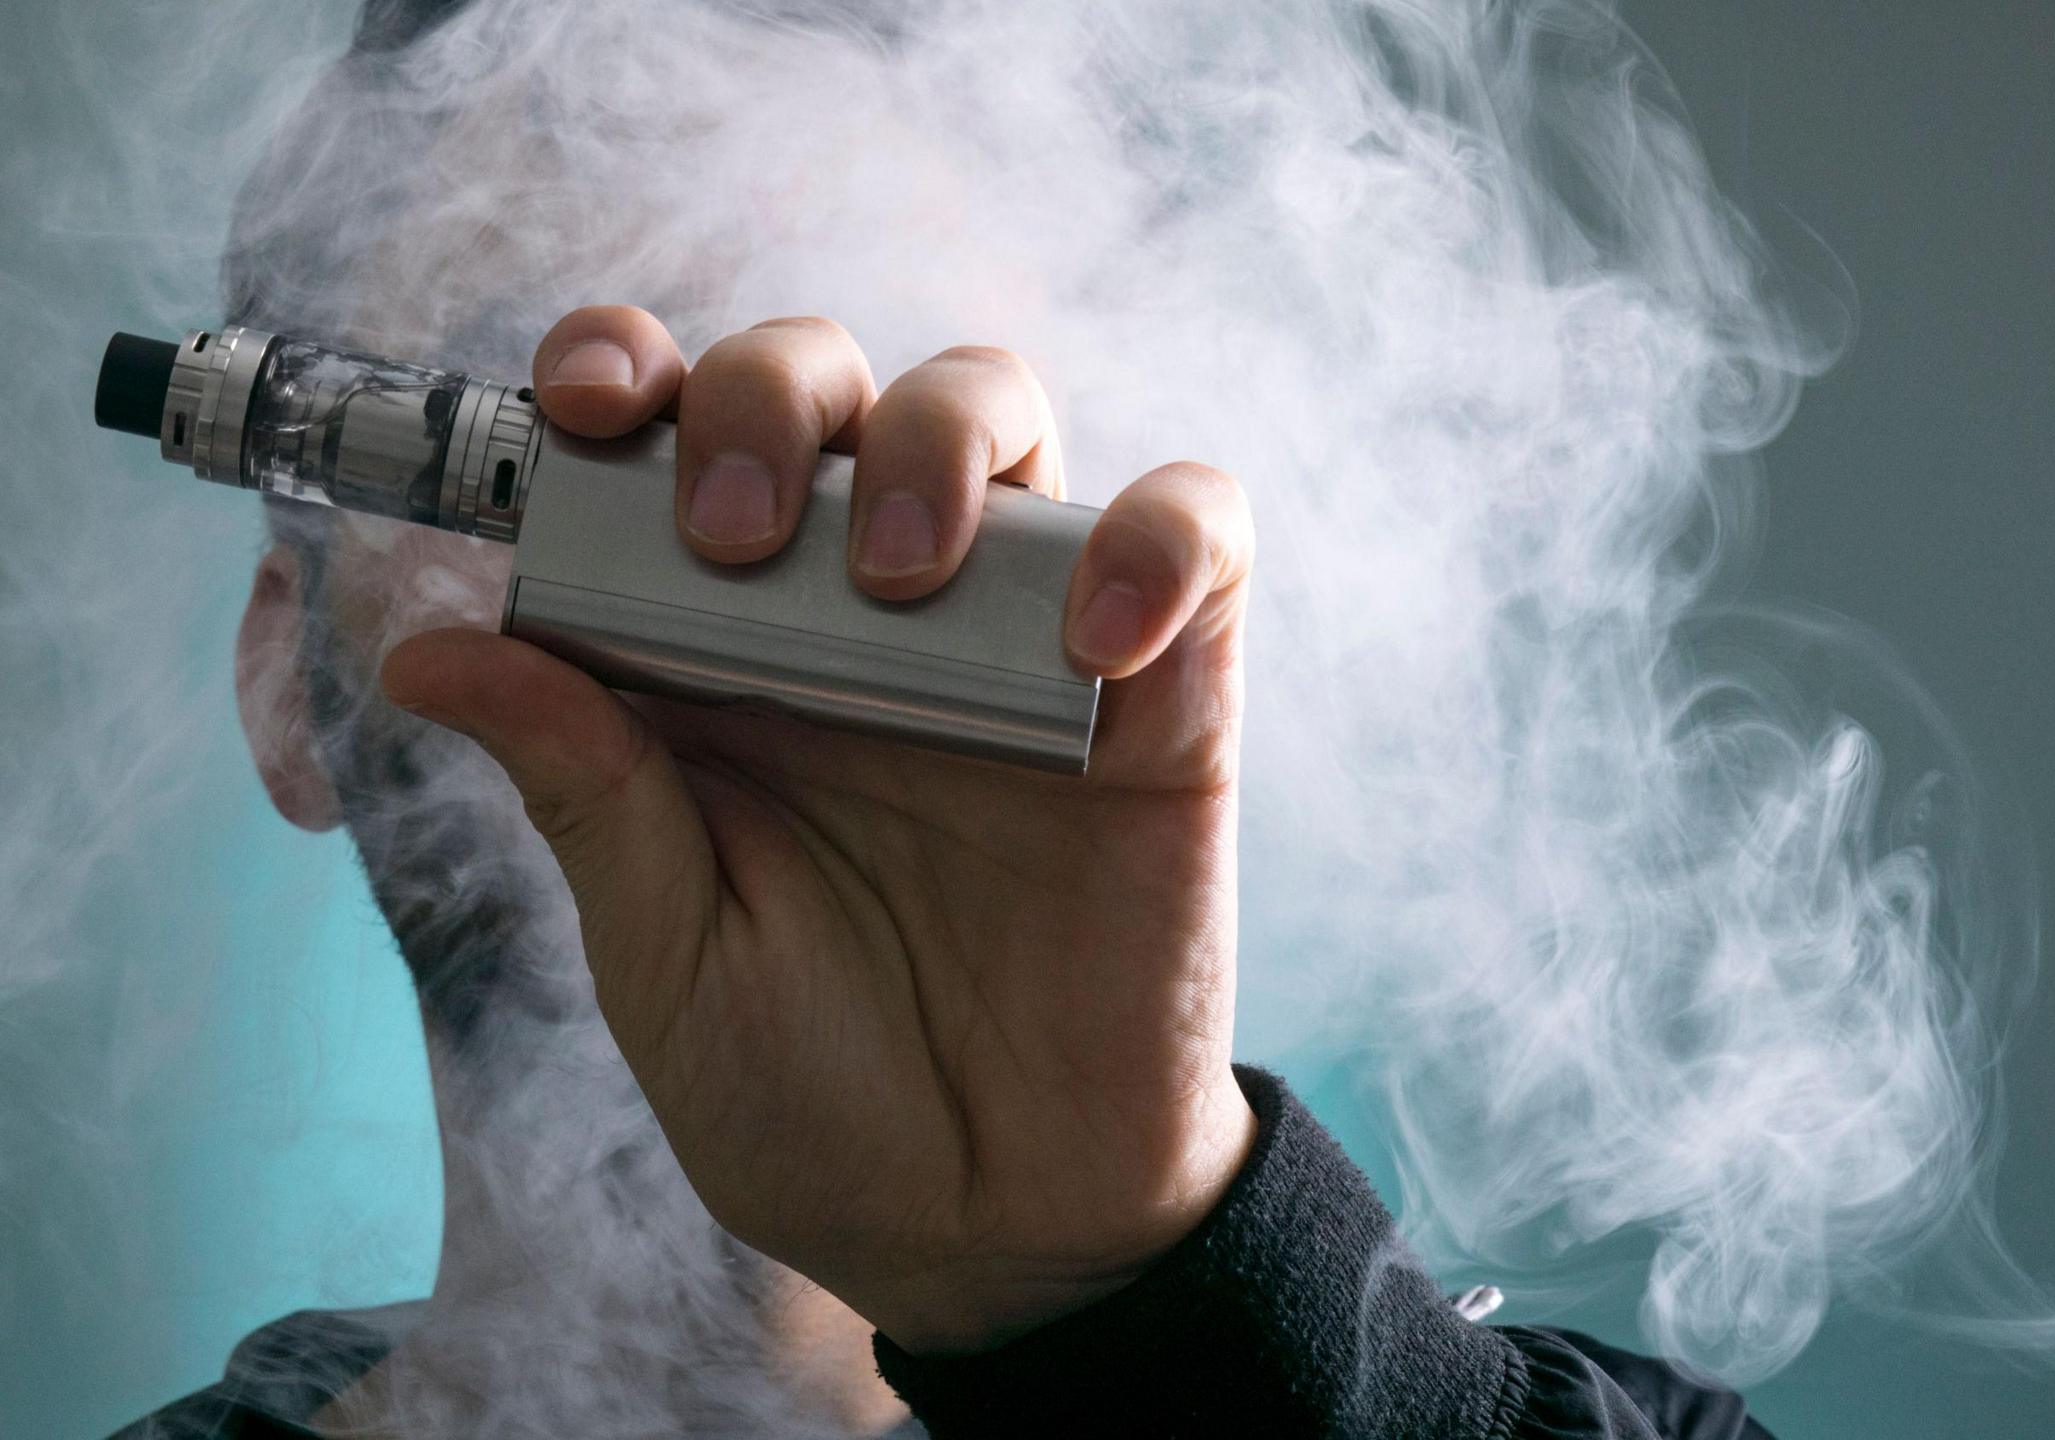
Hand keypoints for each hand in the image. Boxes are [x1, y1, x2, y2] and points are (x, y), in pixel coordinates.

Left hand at [378, 306, 1256, 1352]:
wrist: (999, 1225)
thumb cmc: (813, 1096)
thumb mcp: (669, 957)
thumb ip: (585, 791)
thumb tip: (428, 642)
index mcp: (718, 658)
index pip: (672, 439)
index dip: (627, 371)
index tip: (586, 403)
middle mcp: (862, 615)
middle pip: (829, 383)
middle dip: (765, 399)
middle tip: (729, 543)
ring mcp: (1017, 639)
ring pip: (997, 407)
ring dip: (939, 438)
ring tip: (900, 583)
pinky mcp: (1166, 693)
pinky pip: (1195, 532)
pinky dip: (1156, 537)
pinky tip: (1099, 640)